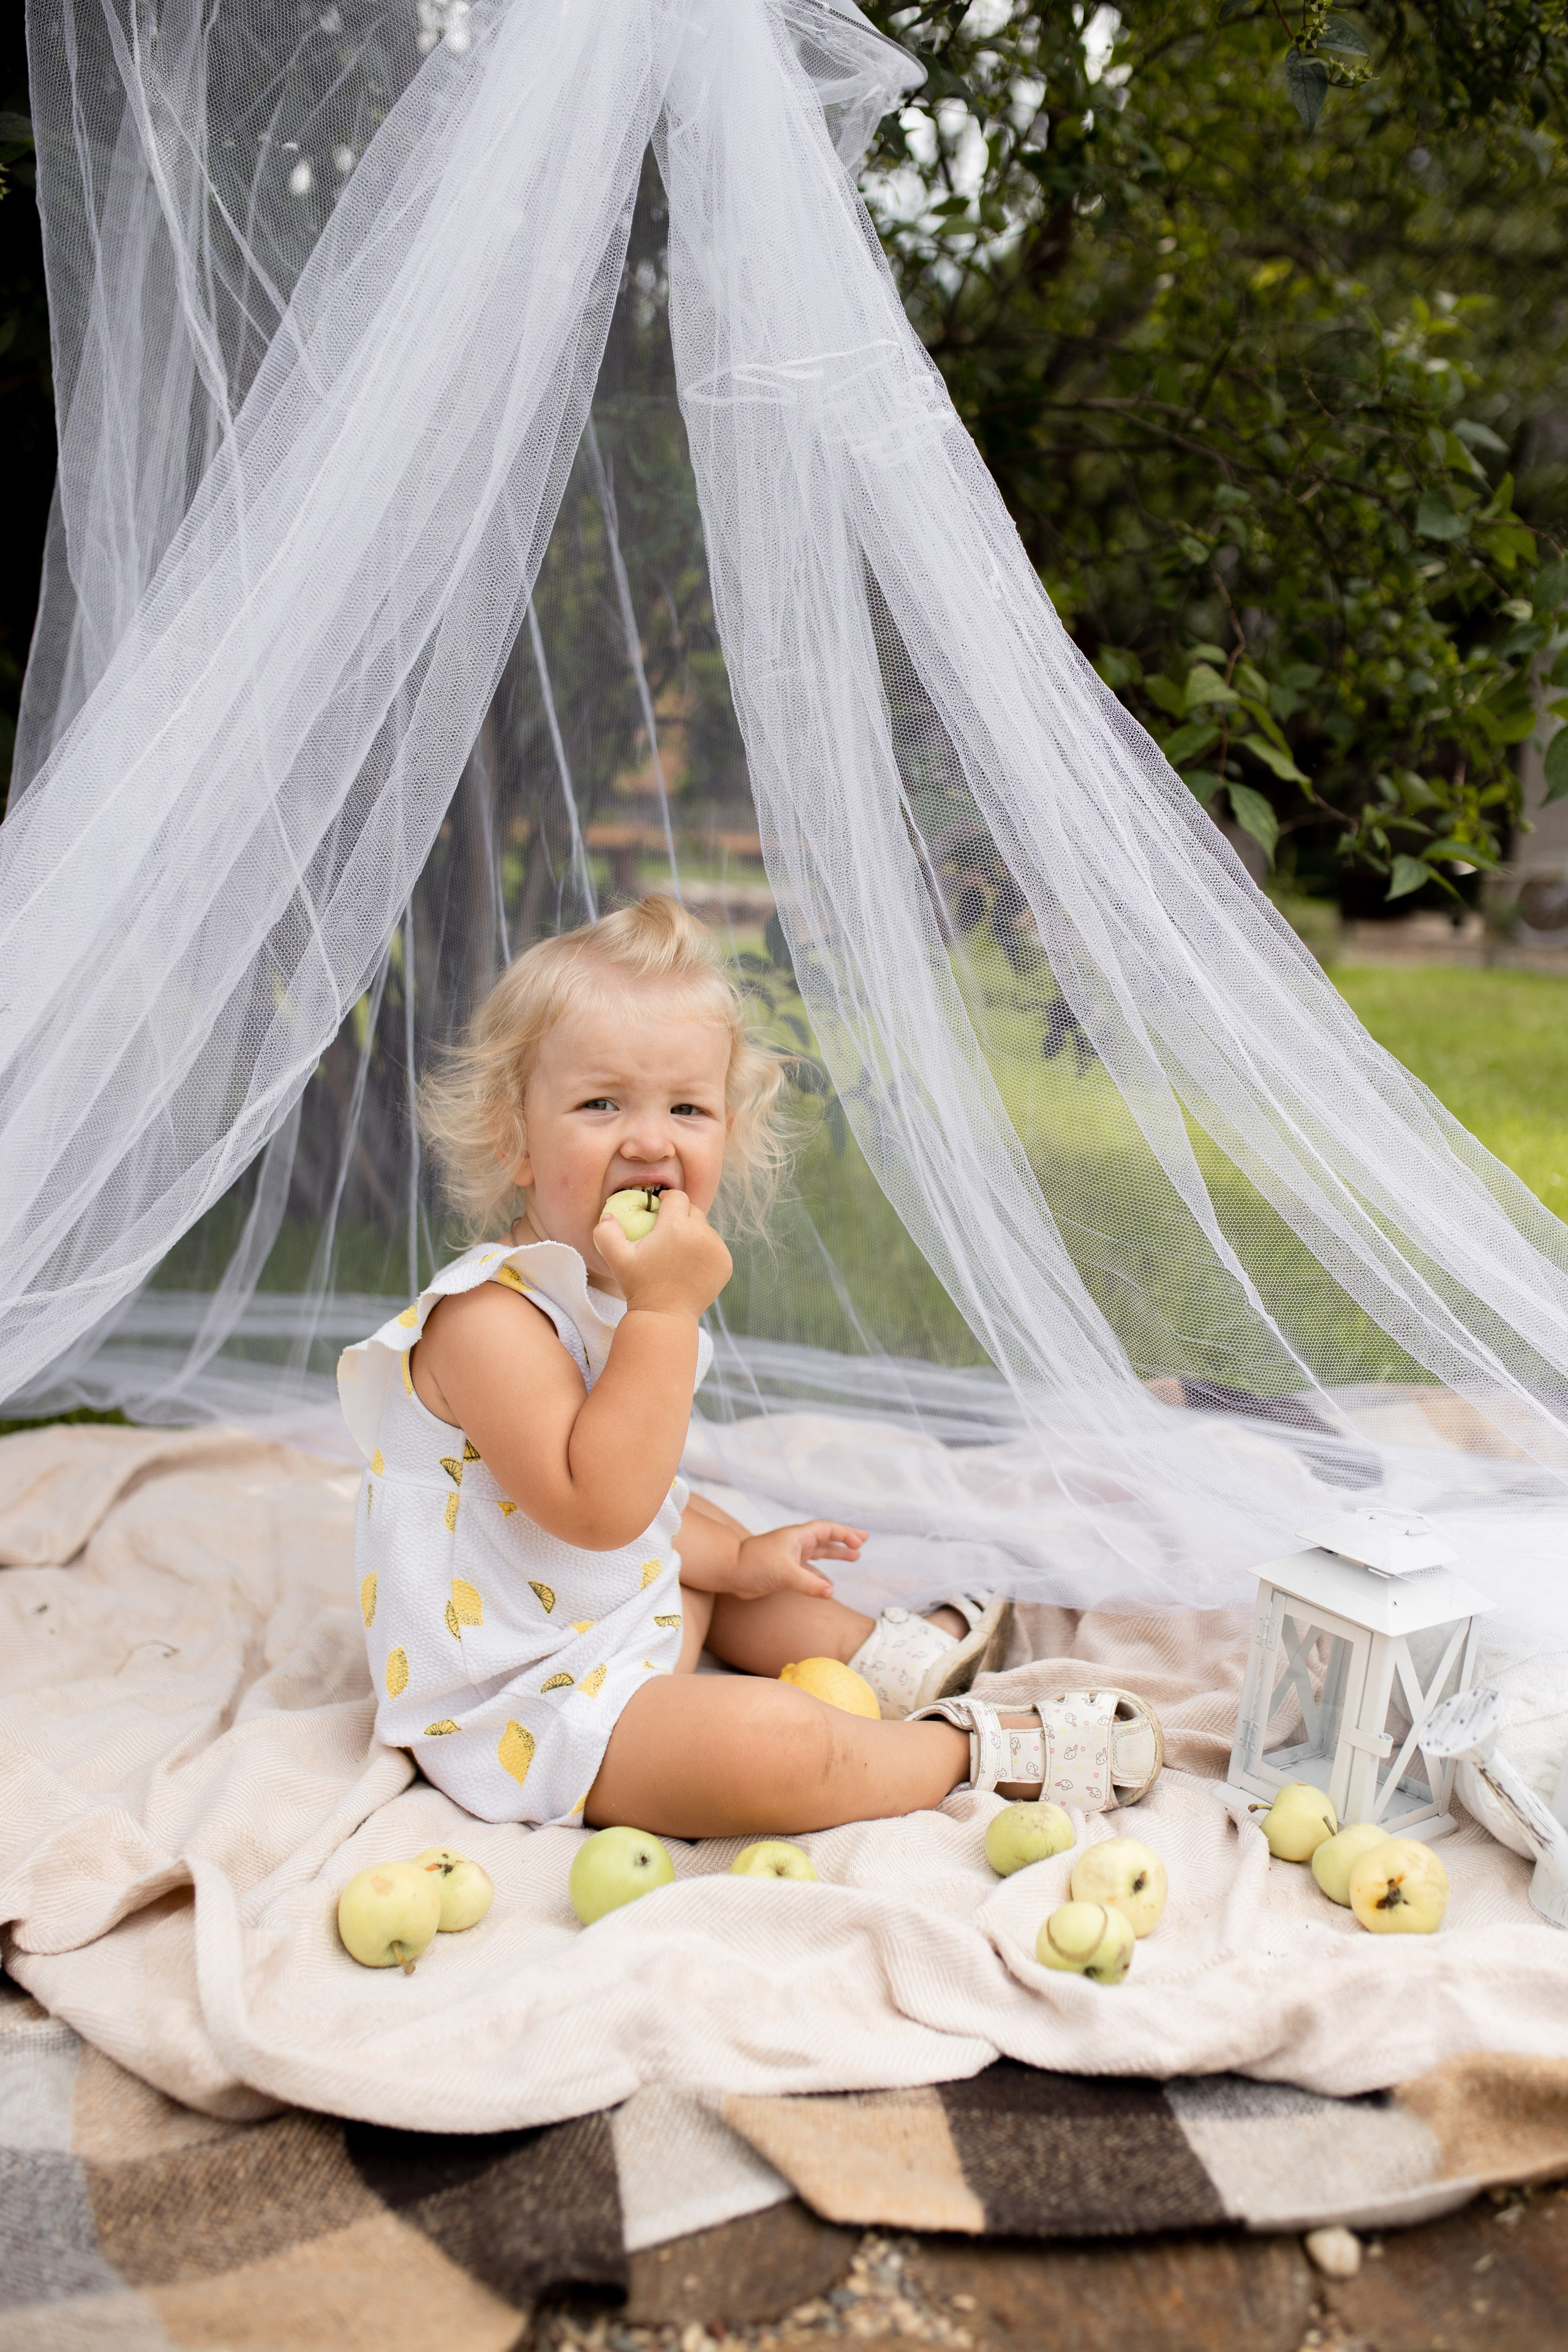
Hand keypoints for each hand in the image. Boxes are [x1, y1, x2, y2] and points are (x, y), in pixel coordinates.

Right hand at [594, 1188, 731, 1319]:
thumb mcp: (617, 1259)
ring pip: (704, 1229)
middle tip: (666, 1232)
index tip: (659, 1209)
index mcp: (676, 1226)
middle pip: (692, 1211)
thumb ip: (606, 1233)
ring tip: (677, 1251)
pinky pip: (714, 1246)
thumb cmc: (638, 1286)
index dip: (666, 1200)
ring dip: (693, 1233)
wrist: (665, 1316)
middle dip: (680, 1215)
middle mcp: (701, 1233)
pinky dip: (704, 1250)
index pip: (676, 1197)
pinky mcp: (725, 1263)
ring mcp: (716, 1249)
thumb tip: (608, 1215)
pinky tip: (689, 1264)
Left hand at [722, 1519, 867, 1601]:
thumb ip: (808, 1583)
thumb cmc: (754, 1566)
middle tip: (863, 1542)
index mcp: (797, 1536)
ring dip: (835, 1555)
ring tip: (855, 1556)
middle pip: (825, 1538)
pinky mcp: (784, 1571)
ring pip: (818, 1554)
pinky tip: (828, 1586)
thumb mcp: (784, 1573)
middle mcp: (795, 1544)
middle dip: (844, 1540)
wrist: (729, 1573)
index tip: (860, 1541)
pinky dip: (820, 1577)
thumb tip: (830, 1592)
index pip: (826, 1529)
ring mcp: (790, 1557)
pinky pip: (808, 1572)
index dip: (844, 1533)